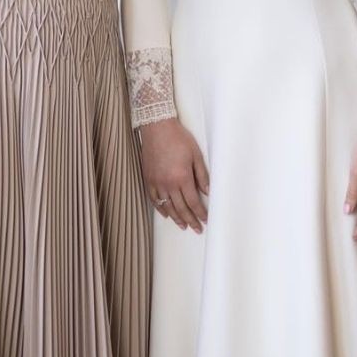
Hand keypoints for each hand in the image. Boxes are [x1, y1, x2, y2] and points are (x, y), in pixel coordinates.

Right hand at [139, 118, 208, 233]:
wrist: (157, 127)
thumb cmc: (178, 138)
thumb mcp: (196, 154)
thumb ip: (202, 175)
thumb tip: (208, 192)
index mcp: (182, 177)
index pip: (193, 202)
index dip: (200, 213)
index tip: (205, 220)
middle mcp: (168, 183)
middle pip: (181, 208)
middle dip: (190, 220)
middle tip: (196, 228)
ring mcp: (157, 183)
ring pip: (167, 207)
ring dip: (176, 218)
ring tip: (183, 226)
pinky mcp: (149, 179)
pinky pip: (155, 200)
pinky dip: (161, 209)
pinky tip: (166, 214)